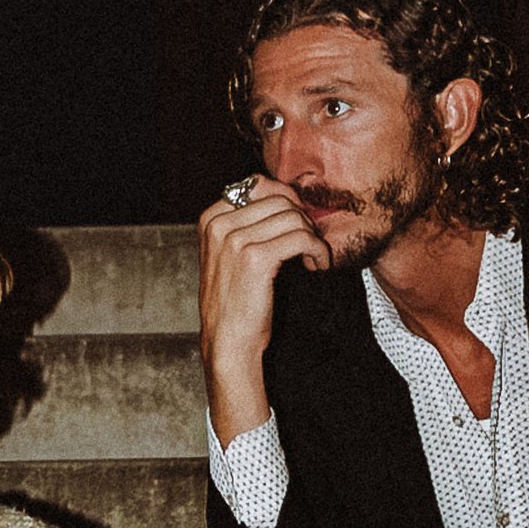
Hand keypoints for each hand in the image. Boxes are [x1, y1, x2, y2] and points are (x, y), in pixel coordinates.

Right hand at [198, 175, 330, 445]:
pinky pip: (302, 238)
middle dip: (302, 219)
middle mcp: (219, 224)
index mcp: (210, 218)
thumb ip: (246, 224)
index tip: (297, 225)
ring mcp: (234, 240)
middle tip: (309, 245)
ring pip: (294, 217)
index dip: (286, 201)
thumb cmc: (234, 302)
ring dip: (313, 237)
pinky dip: (318, 251)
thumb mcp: (229, 255)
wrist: (228, 343)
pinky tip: (316, 266)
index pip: (258, 184)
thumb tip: (285, 197)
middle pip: (280, 198)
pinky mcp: (256, 258)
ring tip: (313, 258)